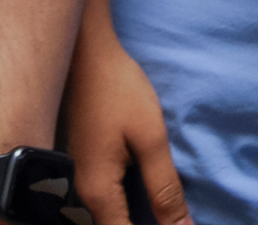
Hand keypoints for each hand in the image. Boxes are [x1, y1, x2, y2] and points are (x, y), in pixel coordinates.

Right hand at [66, 23, 190, 224]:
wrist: (83, 50)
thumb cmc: (116, 89)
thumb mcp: (151, 139)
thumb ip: (165, 189)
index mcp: (99, 191)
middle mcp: (83, 190)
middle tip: (176, 220)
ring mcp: (80, 175)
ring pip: (108, 216)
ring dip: (135, 219)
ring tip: (165, 214)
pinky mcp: (85, 162)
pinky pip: (107, 199)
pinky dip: (127, 207)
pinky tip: (148, 199)